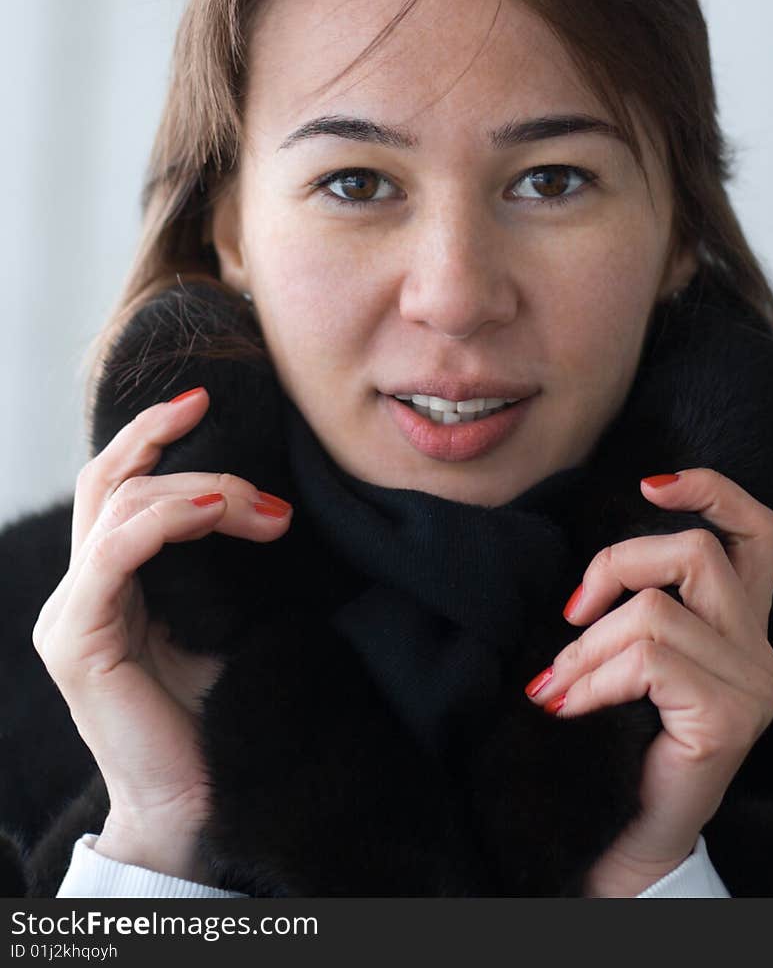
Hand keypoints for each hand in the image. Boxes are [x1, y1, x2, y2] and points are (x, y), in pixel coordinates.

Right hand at [31, 386, 293, 877]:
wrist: (195, 804)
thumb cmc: (213, 714)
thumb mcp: (221, 620)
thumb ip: (218, 565)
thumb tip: (267, 501)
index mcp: (110, 585)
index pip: (116, 490)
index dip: (150, 437)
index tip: (202, 402)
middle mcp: (80, 593)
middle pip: (106, 484)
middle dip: (161, 439)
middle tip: (216, 414)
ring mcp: (70, 615)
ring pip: (117, 509)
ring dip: (196, 490)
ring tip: (260, 506)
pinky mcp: (75, 641)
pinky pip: (111, 555)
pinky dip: (164, 521)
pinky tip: (213, 511)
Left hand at [522, 468, 772, 896]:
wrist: (634, 838)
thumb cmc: (625, 743)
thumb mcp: (639, 661)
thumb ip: (642, 608)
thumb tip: (589, 575)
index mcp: (744, 625)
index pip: (757, 531)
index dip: (711, 490)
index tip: (649, 485)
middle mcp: (761, 650)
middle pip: (695, 553)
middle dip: (615, 566)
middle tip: (571, 614)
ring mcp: (752, 685)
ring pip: (655, 612)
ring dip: (587, 645)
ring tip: (557, 683)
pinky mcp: (727, 717)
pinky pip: (646, 662)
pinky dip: (592, 678)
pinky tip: (568, 707)